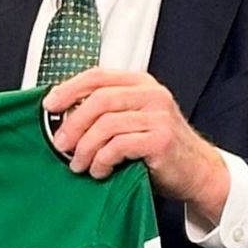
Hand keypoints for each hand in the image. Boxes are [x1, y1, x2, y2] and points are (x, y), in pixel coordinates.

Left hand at [43, 67, 229, 220]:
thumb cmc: (159, 148)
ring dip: (85, 148)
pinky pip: (118, 146)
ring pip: (106, 125)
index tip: (49, 105)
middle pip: (98, 100)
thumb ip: (106, 112)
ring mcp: (158, 116)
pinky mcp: (160, 139)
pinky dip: (102, 160)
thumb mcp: (133, 120)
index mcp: (140, 83)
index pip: (97, 76)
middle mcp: (151, 94)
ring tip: (79, 164)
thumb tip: (62, 115)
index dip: (69, 89)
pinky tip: (99, 170)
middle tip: (60, 144)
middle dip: (73, 123)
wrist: (197, 172)